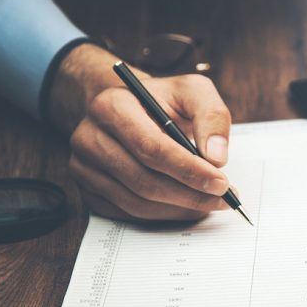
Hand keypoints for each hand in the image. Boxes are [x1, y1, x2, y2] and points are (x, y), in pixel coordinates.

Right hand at [49, 44, 231, 220]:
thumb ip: (211, 117)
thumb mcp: (193, 92)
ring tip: (210, 203)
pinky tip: (186, 207)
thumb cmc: (164, 100)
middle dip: (189, 194)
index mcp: (112, 106)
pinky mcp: (87, 188)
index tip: (221, 184)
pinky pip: (127, 212)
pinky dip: (162, 215)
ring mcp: (83, 166)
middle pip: (143, 180)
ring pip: (136, 202)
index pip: (151, 147)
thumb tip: (217, 158)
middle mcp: (89, 136)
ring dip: (178, 209)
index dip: (188, 170)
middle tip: (223, 198)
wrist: (131, 107)